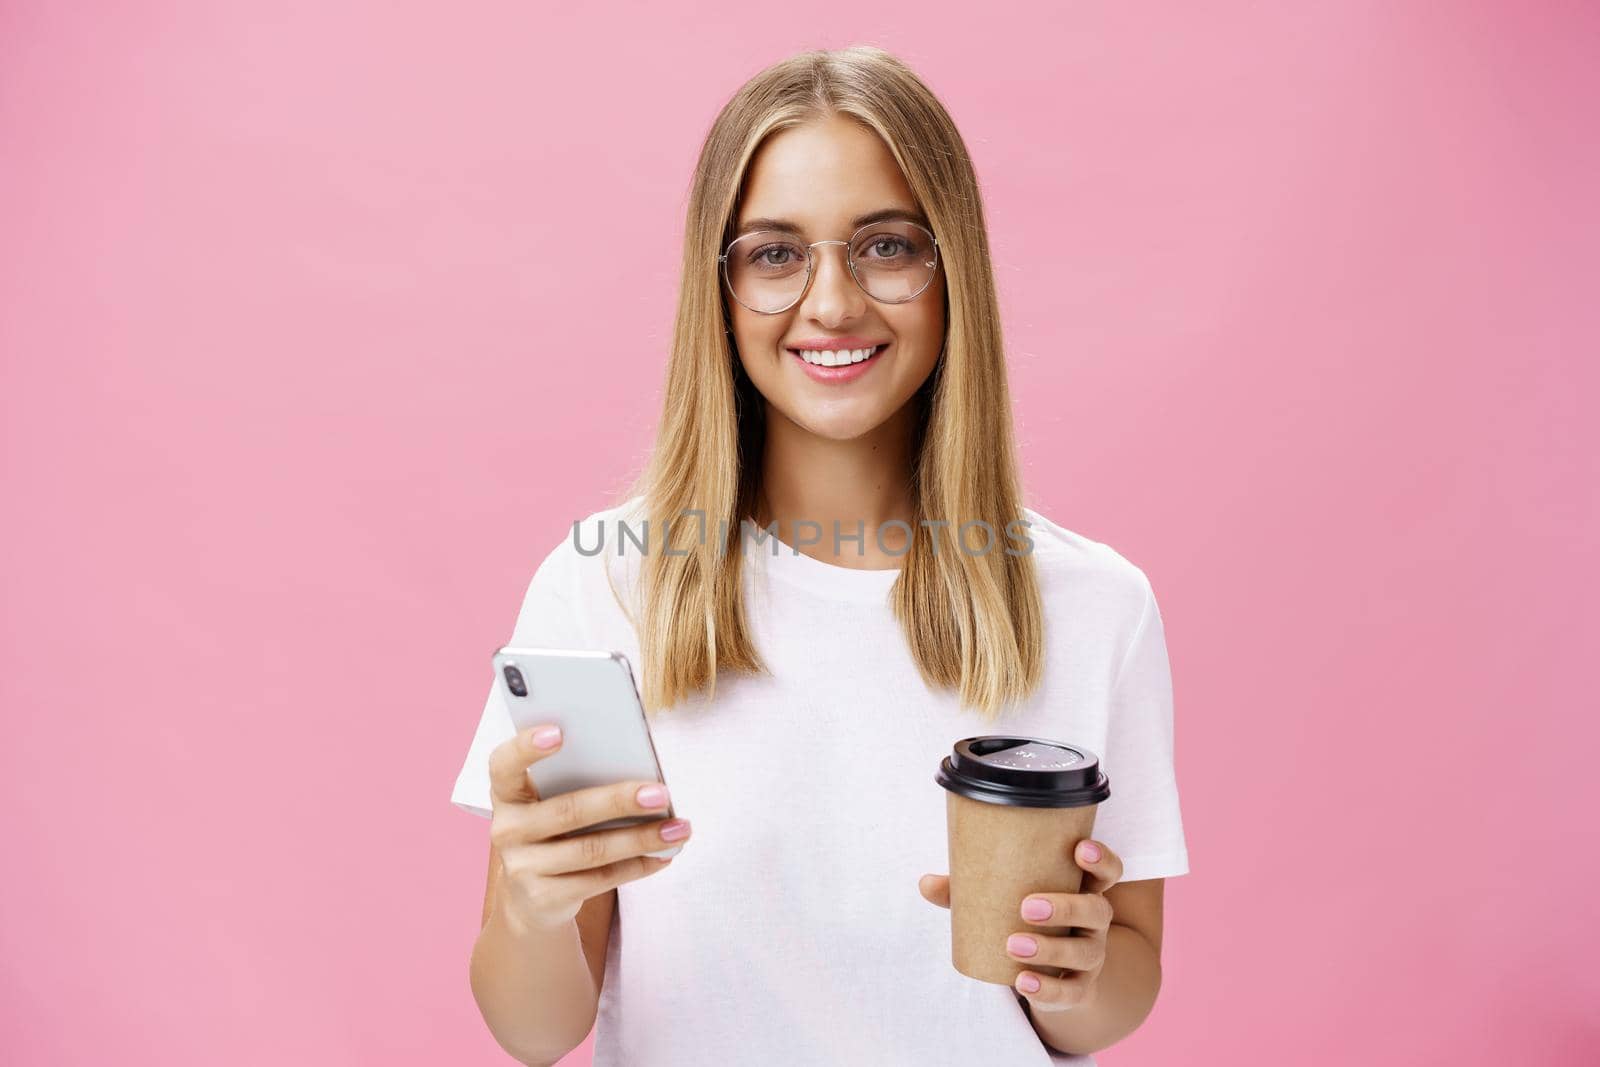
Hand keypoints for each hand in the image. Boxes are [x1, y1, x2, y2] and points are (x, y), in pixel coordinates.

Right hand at [487, 723, 690, 932]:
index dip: (526, 747)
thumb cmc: (554, 831)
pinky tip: (664, 855)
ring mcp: (522, 867)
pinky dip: (638, 866)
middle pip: (568, 811)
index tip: (560, 732)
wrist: (532, 899)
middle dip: (619, 801)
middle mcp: (507, 830)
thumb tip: (641, 773)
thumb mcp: (551, 803)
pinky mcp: (544, 898)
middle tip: (661, 794)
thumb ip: (577, 782)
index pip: (504, 764)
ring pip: (591, 850)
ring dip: (642, 838)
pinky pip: (600, 879)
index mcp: (507, 794)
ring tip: (679, 828)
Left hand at [918, 838, 1122, 1011]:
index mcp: (1082, 889)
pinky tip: (1022, 982)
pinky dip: (1047, 988)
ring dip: (1051, 948)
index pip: (1108, 871)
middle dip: (1066, 906)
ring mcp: (1091, 956)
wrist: (1058, 973)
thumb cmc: (1029, 920)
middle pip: (1097, 910)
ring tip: (1014, 945)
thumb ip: (970, 890)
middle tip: (1027, 906)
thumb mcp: (1006, 901)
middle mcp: (1095, 922)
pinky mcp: (1080, 988)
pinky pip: (1071, 991)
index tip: (1079, 849)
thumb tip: (926, 882)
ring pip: (1085, 952)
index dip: (1101, 859)